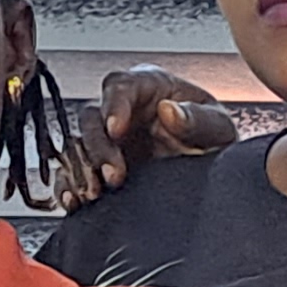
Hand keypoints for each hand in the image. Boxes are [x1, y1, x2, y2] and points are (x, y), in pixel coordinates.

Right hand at [51, 64, 239, 205]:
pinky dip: (67, 186)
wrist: (212, 174)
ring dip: (80, 169)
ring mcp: (108, 140)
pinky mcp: (99, 168)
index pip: (120, 85)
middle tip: (115, 176)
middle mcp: (122, 110)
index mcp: (149, 87)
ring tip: (94, 193)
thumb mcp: (218, 127)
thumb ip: (198, 118)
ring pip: (77, 145)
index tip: (117, 129)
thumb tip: (170, 111)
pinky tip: (75, 201)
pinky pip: (71, 172)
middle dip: (98, 147)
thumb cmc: (214, 139)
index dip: (113, 105)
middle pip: (91, 117)